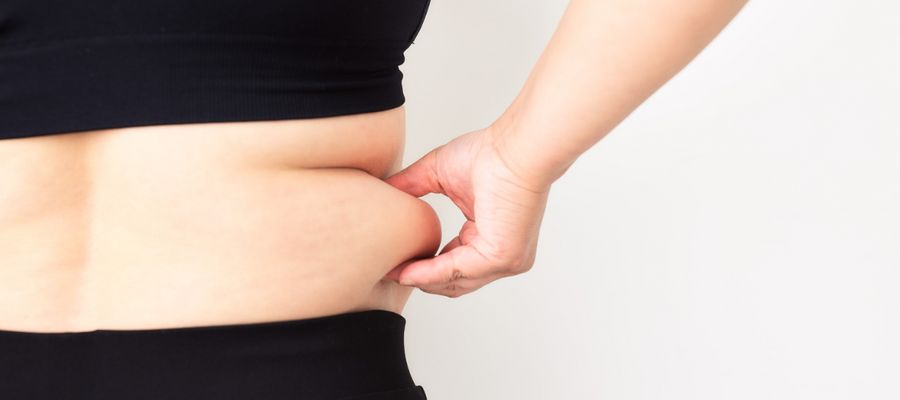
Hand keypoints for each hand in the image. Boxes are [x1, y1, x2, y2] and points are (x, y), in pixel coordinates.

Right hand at [382, 126, 551, 296]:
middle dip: (419, 280)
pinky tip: (407, 271)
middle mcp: (501, 254)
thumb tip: (383, 191)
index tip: (395, 263)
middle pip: (454, 282)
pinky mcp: (501, 257)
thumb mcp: (438, 173)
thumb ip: (411, 186)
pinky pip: (458, 272)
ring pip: (454, 282)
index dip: (423, 267)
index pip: (454, 265)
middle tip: (389, 273)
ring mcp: (505, 260)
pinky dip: (429, 274)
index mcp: (489, 237)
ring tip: (393, 273)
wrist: (514, 148)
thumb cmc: (491, 154)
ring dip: (420, 281)